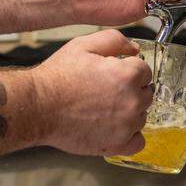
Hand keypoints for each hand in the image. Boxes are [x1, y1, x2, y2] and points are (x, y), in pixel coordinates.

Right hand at [30, 30, 152, 155]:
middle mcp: (131, 101)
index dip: (129, 69)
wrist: (39, 106)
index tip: (115, 73)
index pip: (145, 71)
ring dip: (129, 111)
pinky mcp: (116, 145)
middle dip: (131, 89)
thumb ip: (115, 40)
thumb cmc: (58, 77)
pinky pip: (137, 141)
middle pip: (146, 93)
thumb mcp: (83, 45)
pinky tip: (114, 126)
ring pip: (141, 116)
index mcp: (127, 75)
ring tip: (104, 107)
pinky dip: (130, 135)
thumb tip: (134, 49)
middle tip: (107, 89)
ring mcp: (126, 126)